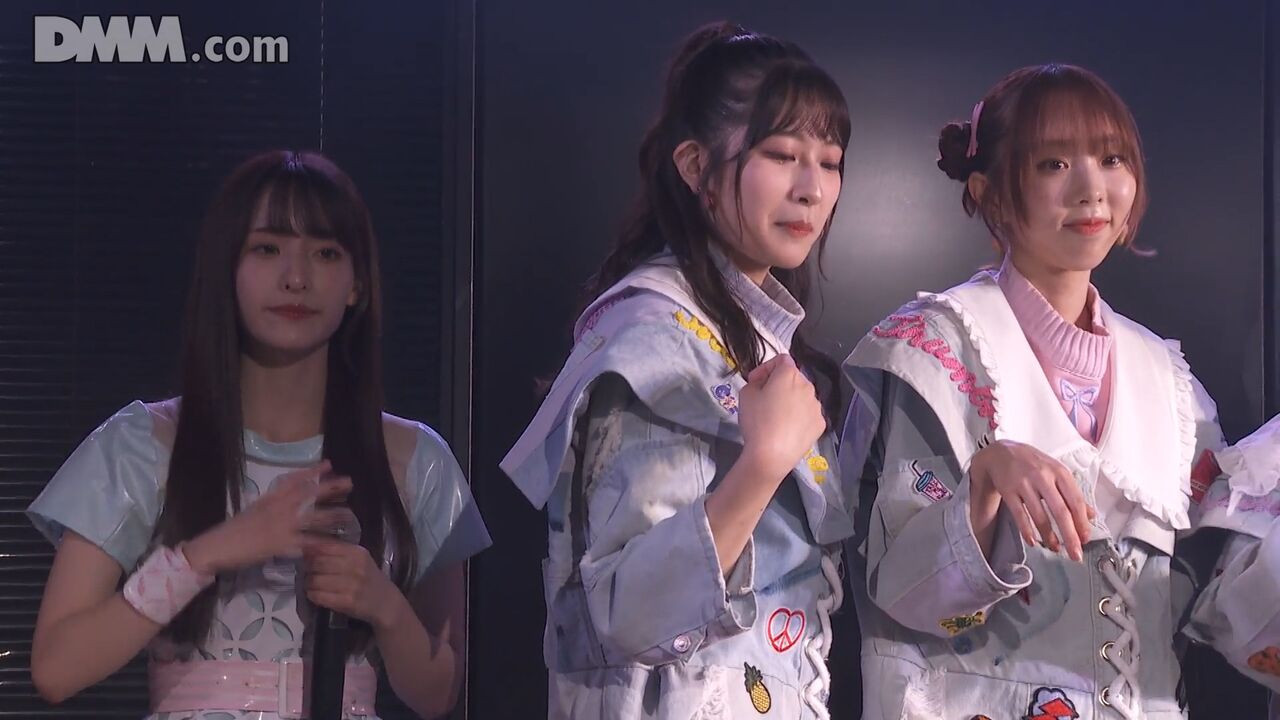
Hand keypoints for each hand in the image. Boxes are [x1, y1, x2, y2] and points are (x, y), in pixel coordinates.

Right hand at [184, 461, 352, 574]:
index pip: (294, 480)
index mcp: (270, 498)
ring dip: (332, 514)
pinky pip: (307, 544)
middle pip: (309, 494)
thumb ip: (269, 504)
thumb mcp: (252, 510)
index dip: (312, 471)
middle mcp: (278, 508)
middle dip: (330, 487)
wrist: (217, 546)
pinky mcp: (282, 544)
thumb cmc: (232, 530)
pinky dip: (321, 544)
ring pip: (313, 517)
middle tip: (349, 482)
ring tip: (349, 513)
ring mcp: (281, 525)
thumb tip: (282, 498)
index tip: (328, 464)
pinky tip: (334, 544)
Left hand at [301, 538, 401, 630]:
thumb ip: (339, 552)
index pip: (326, 547)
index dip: (311, 551)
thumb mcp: (360, 560)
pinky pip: (320, 596)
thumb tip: (308, 548)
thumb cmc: (369, 579)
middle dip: (307, 567)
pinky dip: (312, 594)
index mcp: (358, 553)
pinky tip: (314, 594)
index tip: (305, 555)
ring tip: (310, 584)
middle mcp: (356, 567)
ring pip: (316, 580)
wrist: (386, 603)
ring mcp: (352, 585)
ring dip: (308, 582)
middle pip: (318, 563)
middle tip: (306, 571)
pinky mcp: (347, 602)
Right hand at [737, 354, 825, 479]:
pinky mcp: (820, 424)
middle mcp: (808, 386)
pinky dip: (799, 416)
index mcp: (789, 374)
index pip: (781, 359)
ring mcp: (816, 406)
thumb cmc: (757, 421)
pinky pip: (808, 414)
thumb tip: (764, 383)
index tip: (755, 381)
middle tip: (764, 399)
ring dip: (790, 400)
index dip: (765, 367)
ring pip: (802, 396)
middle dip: (779, 384)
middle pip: (793, 378)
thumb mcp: (745, 394)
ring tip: (776, 417)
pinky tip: (787, 429)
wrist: (771, 455)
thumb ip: (756, 381)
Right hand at [969, 440, 1095, 560]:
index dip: (1082, 522)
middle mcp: (1043, 477)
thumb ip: (1073, 493)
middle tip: (1075, 554)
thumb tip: (1091, 515)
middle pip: (1060, 511)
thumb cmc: (1033, 464)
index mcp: (1060, 473)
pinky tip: (1033, 541)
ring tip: (1055, 548)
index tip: (1085, 539)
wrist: (1001, 452)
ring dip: (1048, 536)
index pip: (1075, 501)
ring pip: (1039, 516)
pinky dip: (1027, 530)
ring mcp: (1024, 484)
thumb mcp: (1057, 472)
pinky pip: (1019, 515)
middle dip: (1070, 536)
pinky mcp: (1008, 491)